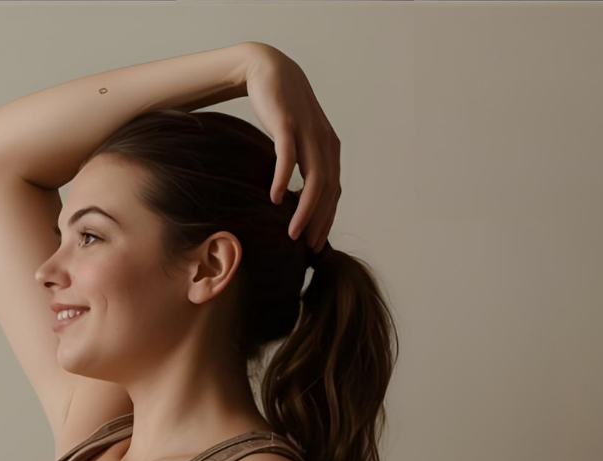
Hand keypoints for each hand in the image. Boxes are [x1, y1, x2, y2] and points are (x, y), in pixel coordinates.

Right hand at [239, 43, 340, 251]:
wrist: (269, 71)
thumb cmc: (281, 109)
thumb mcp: (297, 138)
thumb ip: (302, 162)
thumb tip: (294, 193)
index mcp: (329, 148)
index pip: (334, 190)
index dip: (327, 218)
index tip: (315, 243)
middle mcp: (324, 142)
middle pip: (328, 189)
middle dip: (319, 221)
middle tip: (307, 247)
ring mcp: (308, 132)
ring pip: (314, 178)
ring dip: (305, 208)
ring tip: (292, 232)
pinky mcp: (287, 124)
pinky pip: (289, 157)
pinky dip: (284, 179)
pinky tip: (276, 198)